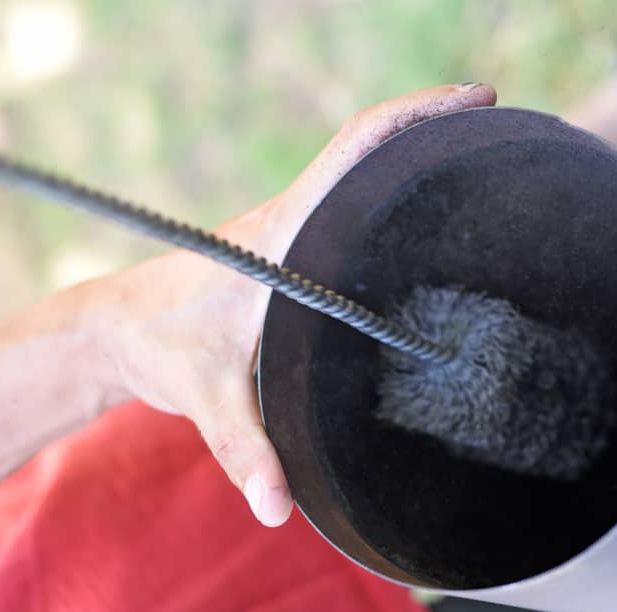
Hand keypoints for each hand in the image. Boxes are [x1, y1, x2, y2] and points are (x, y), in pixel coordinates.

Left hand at [96, 84, 497, 525]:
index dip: (417, 115)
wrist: (113, 331)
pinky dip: (393, 208)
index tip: (477, 99)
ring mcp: (293, 236)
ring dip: (417, 171)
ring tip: (482, 178)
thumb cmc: (157, 349)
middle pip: (373, 154)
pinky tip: (426, 238)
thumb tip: (276, 507)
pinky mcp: (292, 258)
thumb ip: (243, 450)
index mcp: (283, 233)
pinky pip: (350, 217)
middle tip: (502, 139)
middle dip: (437, 135)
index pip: (356, 150)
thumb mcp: (203, 397)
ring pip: (363, 185)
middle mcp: (293, 221)